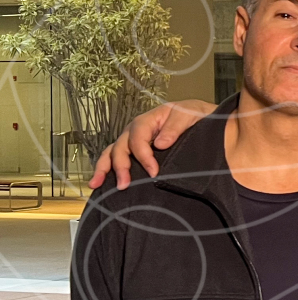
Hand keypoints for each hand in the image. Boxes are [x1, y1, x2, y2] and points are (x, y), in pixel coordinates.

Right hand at [89, 100, 216, 190]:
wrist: (199, 116)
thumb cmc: (193, 114)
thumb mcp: (188, 115)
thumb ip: (175, 128)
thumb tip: (160, 143)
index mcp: (147, 120)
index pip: (138, 139)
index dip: (143, 156)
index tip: (153, 172)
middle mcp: (135, 130)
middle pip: (120, 147)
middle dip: (119, 167)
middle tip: (123, 185)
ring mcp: (131, 140)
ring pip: (111, 153)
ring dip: (103, 168)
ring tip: (96, 184)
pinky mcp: (133, 149)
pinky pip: (115, 158)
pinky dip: (106, 169)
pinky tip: (100, 182)